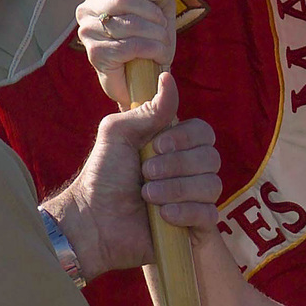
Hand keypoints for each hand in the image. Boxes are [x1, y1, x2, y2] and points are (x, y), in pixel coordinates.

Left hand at [45, 71, 220, 277]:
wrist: (93, 220)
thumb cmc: (103, 177)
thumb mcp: (119, 133)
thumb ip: (148, 109)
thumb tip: (167, 77)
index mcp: (174, 146)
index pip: (203, 133)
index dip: (185, 138)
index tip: (156, 146)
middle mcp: (188, 171)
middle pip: (210, 158)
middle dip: (176, 165)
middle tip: (145, 173)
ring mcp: (193, 200)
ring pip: (212, 186)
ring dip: (177, 189)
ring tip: (147, 196)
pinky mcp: (194, 228)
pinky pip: (210, 216)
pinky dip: (186, 212)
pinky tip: (163, 215)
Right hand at [76, 0, 175, 105]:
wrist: (147, 78)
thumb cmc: (151, 37)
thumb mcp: (160, 6)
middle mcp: (88, 9)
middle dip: (152, 12)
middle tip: (162, 25)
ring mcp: (88, 32)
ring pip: (129, 23)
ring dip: (156, 33)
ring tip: (163, 42)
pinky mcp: (96, 54)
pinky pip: (130, 46)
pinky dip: (152, 50)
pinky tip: (158, 55)